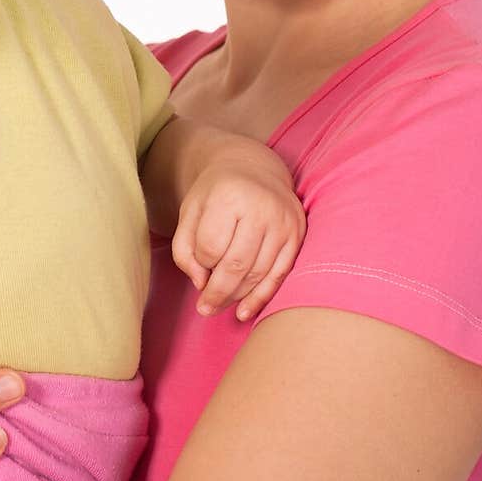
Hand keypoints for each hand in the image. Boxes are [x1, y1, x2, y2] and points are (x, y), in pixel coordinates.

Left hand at [172, 146, 305, 321]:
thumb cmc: (216, 194)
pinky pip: (279, 275)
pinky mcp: (297, 234)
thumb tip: (201, 284)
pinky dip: (261, 297)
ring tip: (219, 306)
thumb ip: (184, 248)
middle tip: (204, 309)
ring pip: (258, 273)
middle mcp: (261, 207)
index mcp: (229, 196)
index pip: (211, 247)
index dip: (201, 263)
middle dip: (217, 293)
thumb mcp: (190, 211)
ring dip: (237, 297)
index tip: (198, 264)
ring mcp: (283, 221)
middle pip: (236, 265)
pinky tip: (244, 312)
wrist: (253, 168)